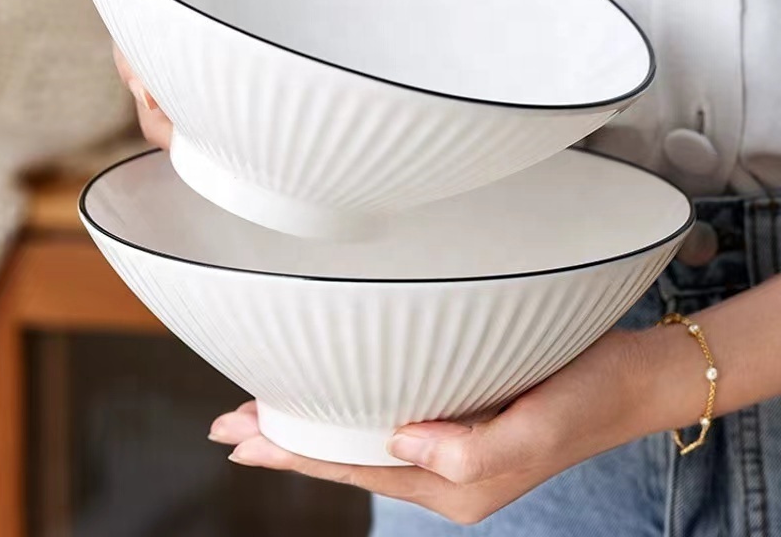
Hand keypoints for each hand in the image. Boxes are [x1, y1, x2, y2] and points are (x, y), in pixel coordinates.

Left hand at [208, 330, 656, 524]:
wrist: (629, 379)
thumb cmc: (588, 396)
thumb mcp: (539, 428)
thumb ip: (474, 449)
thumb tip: (400, 440)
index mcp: (455, 481)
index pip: (355, 465)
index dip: (295, 448)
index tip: (242, 433)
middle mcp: (445, 467)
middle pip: (349, 455)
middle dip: (288, 440)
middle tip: (231, 425)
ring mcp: (451, 442)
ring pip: (364, 437)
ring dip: (314, 424)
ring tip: (264, 414)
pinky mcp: (462, 414)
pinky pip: (391, 417)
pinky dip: (351, 410)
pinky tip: (337, 397)